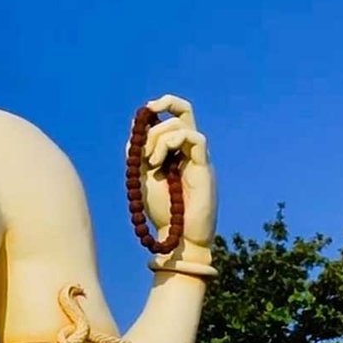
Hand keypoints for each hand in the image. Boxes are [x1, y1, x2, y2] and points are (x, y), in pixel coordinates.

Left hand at [134, 94, 215, 249]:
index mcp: (174, 149)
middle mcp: (188, 149)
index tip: (144, 111)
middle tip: (144, 124)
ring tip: (150, 162)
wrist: (176, 235)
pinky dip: (172, 142)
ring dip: (158, 138)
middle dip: (159, 110)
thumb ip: (139, 151)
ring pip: (182, 124)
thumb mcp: (140, 174)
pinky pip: (195, 138)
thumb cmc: (160, 208)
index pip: (170, 117)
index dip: (158, 108)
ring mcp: (197, 156)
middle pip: (183, 110)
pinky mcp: (204, 166)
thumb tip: (138, 124)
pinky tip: (158, 163)